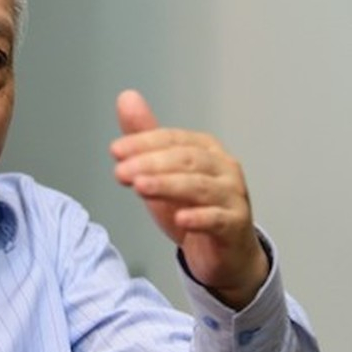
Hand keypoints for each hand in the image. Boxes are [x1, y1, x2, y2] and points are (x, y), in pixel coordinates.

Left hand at [110, 89, 268, 308]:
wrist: (223, 254)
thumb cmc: (192, 208)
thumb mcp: (161, 173)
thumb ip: (145, 138)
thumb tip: (126, 97)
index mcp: (205, 149)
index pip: (172, 140)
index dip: (144, 142)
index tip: (116, 151)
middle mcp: (224, 168)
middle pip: (186, 160)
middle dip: (150, 163)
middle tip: (121, 172)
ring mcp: (233, 196)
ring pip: (200, 187)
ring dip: (168, 185)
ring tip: (140, 187)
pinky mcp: (236, 226)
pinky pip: (218, 219)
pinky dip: (199, 218)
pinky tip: (180, 220)